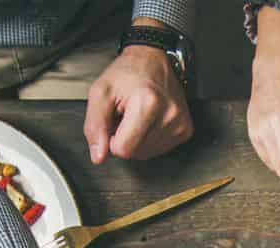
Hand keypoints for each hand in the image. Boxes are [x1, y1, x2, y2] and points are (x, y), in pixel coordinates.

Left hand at [84, 45, 191, 162]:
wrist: (152, 60)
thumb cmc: (128, 72)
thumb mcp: (101, 92)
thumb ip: (95, 126)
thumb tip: (98, 156)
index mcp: (148, 103)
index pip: (124, 150)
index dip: (112, 139)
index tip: (115, 121)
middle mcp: (168, 115)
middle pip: (136, 153)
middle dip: (126, 138)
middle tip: (126, 115)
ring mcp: (180, 124)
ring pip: (148, 154)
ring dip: (138, 139)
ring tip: (138, 116)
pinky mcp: (185, 129)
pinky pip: (160, 149)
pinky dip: (150, 138)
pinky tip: (150, 121)